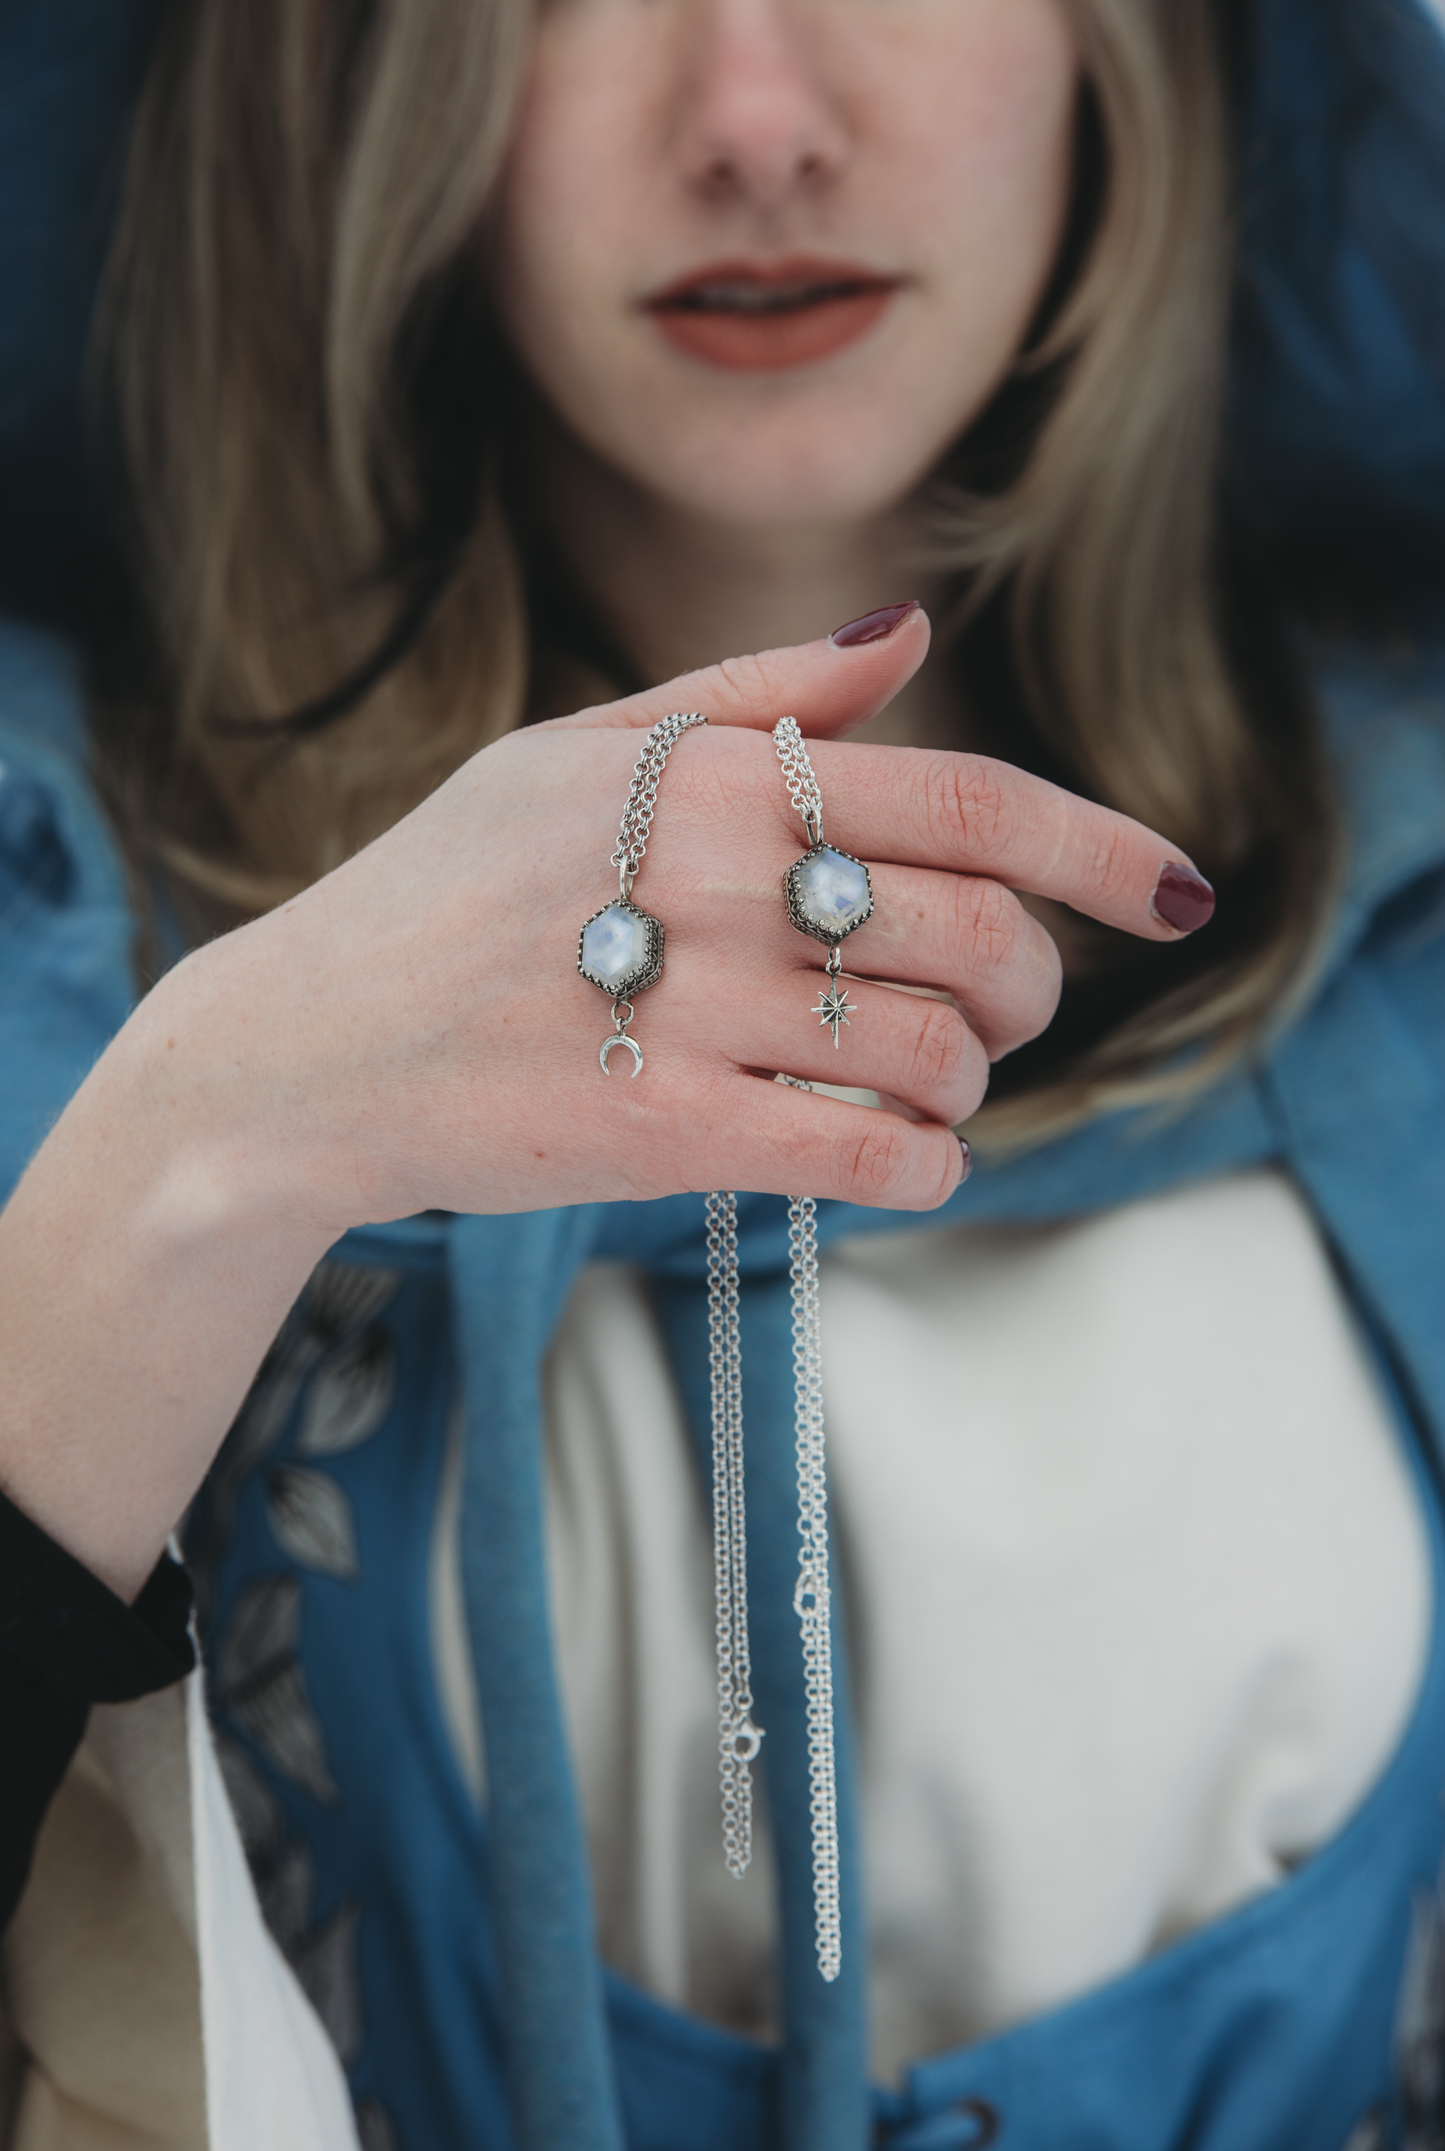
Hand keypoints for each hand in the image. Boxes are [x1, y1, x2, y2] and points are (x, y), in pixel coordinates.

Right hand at [0, 606, 1208, 1595]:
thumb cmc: (443, 892)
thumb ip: (750, 697)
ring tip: (928, 1087)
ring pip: (936, 1054)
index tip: (1183, 892)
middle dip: (1033, 984)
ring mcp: (684, 1009)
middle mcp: (710, 879)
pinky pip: (867, 1157)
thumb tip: (909, 632)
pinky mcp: (658, 1132)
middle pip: (978, 932)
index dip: (1100, 846)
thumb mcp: (573, 751)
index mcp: (705, 774)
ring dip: (973, 1083)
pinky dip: (925, 1166)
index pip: (965, 793)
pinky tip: (902, 1158)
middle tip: (1002, 1008)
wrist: (303, 1050)